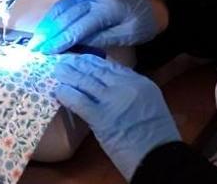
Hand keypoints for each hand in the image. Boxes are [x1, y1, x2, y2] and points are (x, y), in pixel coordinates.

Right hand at [28, 0, 160, 53]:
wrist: (153, 8)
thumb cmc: (143, 25)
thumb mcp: (127, 36)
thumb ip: (102, 39)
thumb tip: (75, 46)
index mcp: (107, 9)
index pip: (78, 26)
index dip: (60, 40)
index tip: (45, 52)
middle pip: (66, 15)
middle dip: (48, 32)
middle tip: (33, 49)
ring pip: (63, 7)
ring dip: (47, 23)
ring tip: (36, 40)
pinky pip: (66, 5)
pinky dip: (53, 17)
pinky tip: (46, 28)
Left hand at [54, 55, 180, 180]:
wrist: (158, 156)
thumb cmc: (158, 136)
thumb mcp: (152, 104)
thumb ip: (135, 93)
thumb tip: (114, 87)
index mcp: (141, 82)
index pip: (112, 67)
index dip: (95, 62)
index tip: (84, 59)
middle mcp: (126, 86)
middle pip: (97, 71)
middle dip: (80, 65)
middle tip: (66, 60)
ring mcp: (112, 100)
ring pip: (86, 82)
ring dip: (69, 75)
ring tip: (58, 70)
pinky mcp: (101, 117)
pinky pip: (80, 101)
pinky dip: (68, 94)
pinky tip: (59, 91)